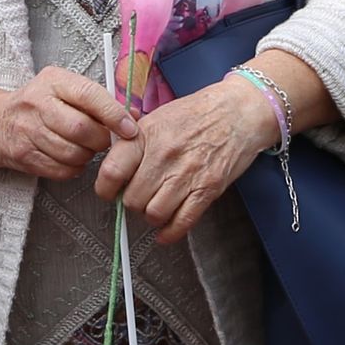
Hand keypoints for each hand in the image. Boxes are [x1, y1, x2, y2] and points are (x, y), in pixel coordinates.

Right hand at [0, 67, 141, 180]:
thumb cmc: (41, 103)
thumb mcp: (65, 88)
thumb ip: (98, 100)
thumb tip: (132, 116)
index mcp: (53, 81)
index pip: (90, 96)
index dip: (114, 115)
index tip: (130, 129)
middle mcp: (38, 103)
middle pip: (82, 129)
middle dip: (101, 140)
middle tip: (103, 140)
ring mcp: (28, 131)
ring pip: (73, 153)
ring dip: (87, 155)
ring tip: (84, 147)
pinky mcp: (25, 156)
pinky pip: (62, 170)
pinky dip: (74, 168)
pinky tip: (70, 157)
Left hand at [94, 78, 277, 244]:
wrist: (238, 111)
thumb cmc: (197, 113)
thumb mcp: (158, 117)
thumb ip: (135, 142)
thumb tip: (113, 168)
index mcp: (146, 135)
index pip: (112, 172)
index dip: (105, 189)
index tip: (109, 192)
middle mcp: (164, 155)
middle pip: (133, 200)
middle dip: (133, 204)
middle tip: (140, 197)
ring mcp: (187, 174)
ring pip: (155, 214)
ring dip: (153, 217)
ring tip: (156, 208)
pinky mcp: (208, 189)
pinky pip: (183, 222)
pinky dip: (171, 233)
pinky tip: (166, 231)